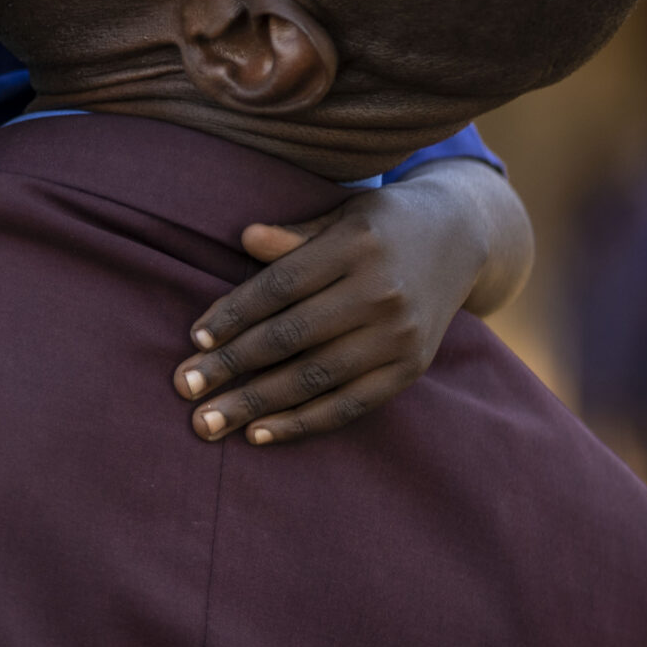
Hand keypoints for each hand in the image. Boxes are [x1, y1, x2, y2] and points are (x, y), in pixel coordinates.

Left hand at [170, 168, 501, 445]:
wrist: (463, 238)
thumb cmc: (381, 224)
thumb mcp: (341, 213)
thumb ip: (294, 233)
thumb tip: (245, 238)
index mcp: (356, 245)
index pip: (280, 285)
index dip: (234, 314)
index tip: (194, 339)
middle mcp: (381, 292)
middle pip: (291, 336)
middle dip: (231, 365)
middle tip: (183, 386)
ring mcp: (399, 336)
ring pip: (314, 377)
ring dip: (255, 404)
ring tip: (208, 421)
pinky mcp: (410, 369)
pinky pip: (349, 405)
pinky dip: (302, 422)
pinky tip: (260, 433)